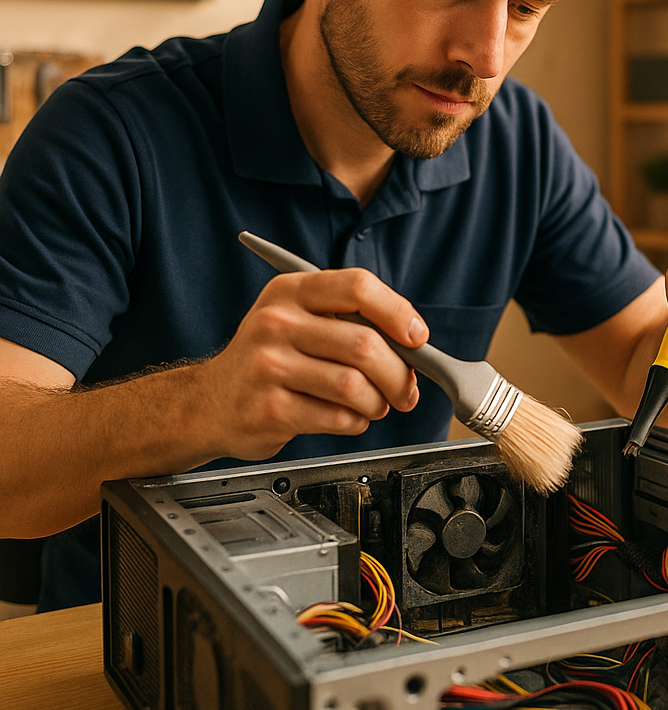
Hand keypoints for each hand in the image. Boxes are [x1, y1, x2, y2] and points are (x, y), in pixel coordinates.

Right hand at [194, 268, 428, 459]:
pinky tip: (347, 417)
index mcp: (292, 291)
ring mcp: (269, 366)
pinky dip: (355, 422)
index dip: (398, 313)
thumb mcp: (298, 318)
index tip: (417, 337)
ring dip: (377, 402)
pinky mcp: (269, 408)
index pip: (358, 287)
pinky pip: (337, 418)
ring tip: (373, 404)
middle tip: (405, 389)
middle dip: (398, 374)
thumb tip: (413, 344)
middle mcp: (277, 322)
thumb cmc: (269, 358)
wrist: (209, 402)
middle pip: (364, 344)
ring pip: (354, 386)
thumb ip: (350, 321)